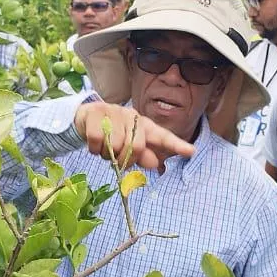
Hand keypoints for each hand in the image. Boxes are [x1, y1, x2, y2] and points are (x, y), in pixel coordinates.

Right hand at [73, 102, 194, 172]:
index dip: (176, 145)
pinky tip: (94, 145)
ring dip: (106, 155)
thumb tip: (155, 164)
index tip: (191, 152)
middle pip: (136, 147)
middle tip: (116, 159)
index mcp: (144, 126)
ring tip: (104, 149)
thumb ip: (143, 156)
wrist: (86, 118)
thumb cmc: (113, 135)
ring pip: (114, 145)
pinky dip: (94, 149)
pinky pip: (97, 140)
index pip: (162, 136)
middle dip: (124, 159)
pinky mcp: (96, 112)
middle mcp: (132, 116)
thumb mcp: (128, 147)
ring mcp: (114, 111)